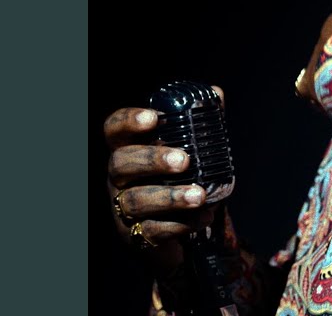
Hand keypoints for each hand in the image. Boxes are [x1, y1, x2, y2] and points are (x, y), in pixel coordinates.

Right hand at [102, 86, 225, 271]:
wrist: (179, 231)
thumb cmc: (177, 182)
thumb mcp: (188, 152)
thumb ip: (200, 123)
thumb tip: (217, 93)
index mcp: (128, 150)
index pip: (114, 129)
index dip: (128, 122)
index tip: (153, 118)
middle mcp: (119, 179)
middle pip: (120, 163)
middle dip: (152, 160)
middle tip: (184, 161)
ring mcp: (124, 209)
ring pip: (135, 200)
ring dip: (170, 197)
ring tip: (200, 196)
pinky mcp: (137, 237)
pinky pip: (152, 231)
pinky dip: (180, 225)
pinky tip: (203, 217)